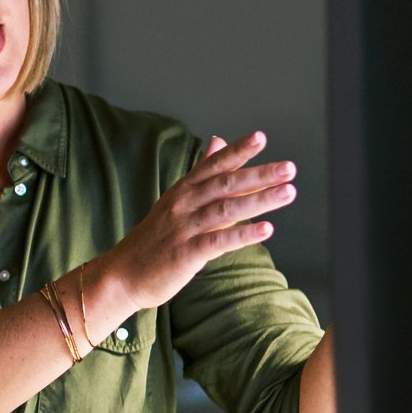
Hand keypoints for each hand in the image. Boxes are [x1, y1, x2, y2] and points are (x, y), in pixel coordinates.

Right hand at [95, 131, 296, 314]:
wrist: (122, 275)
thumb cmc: (155, 239)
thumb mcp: (176, 201)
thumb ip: (203, 173)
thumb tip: (219, 142)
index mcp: (183, 190)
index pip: (213, 165)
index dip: (236, 151)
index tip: (260, 137)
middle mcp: (183, 205)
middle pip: (224, 184)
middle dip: (259, 175)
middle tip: (289, 168)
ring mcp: (183, 228)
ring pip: (225, 209)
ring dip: (259, 200)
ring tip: (287, 192)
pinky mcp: (185, 254)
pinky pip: (217, 242)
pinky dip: (242, 236)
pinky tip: (266, 230)